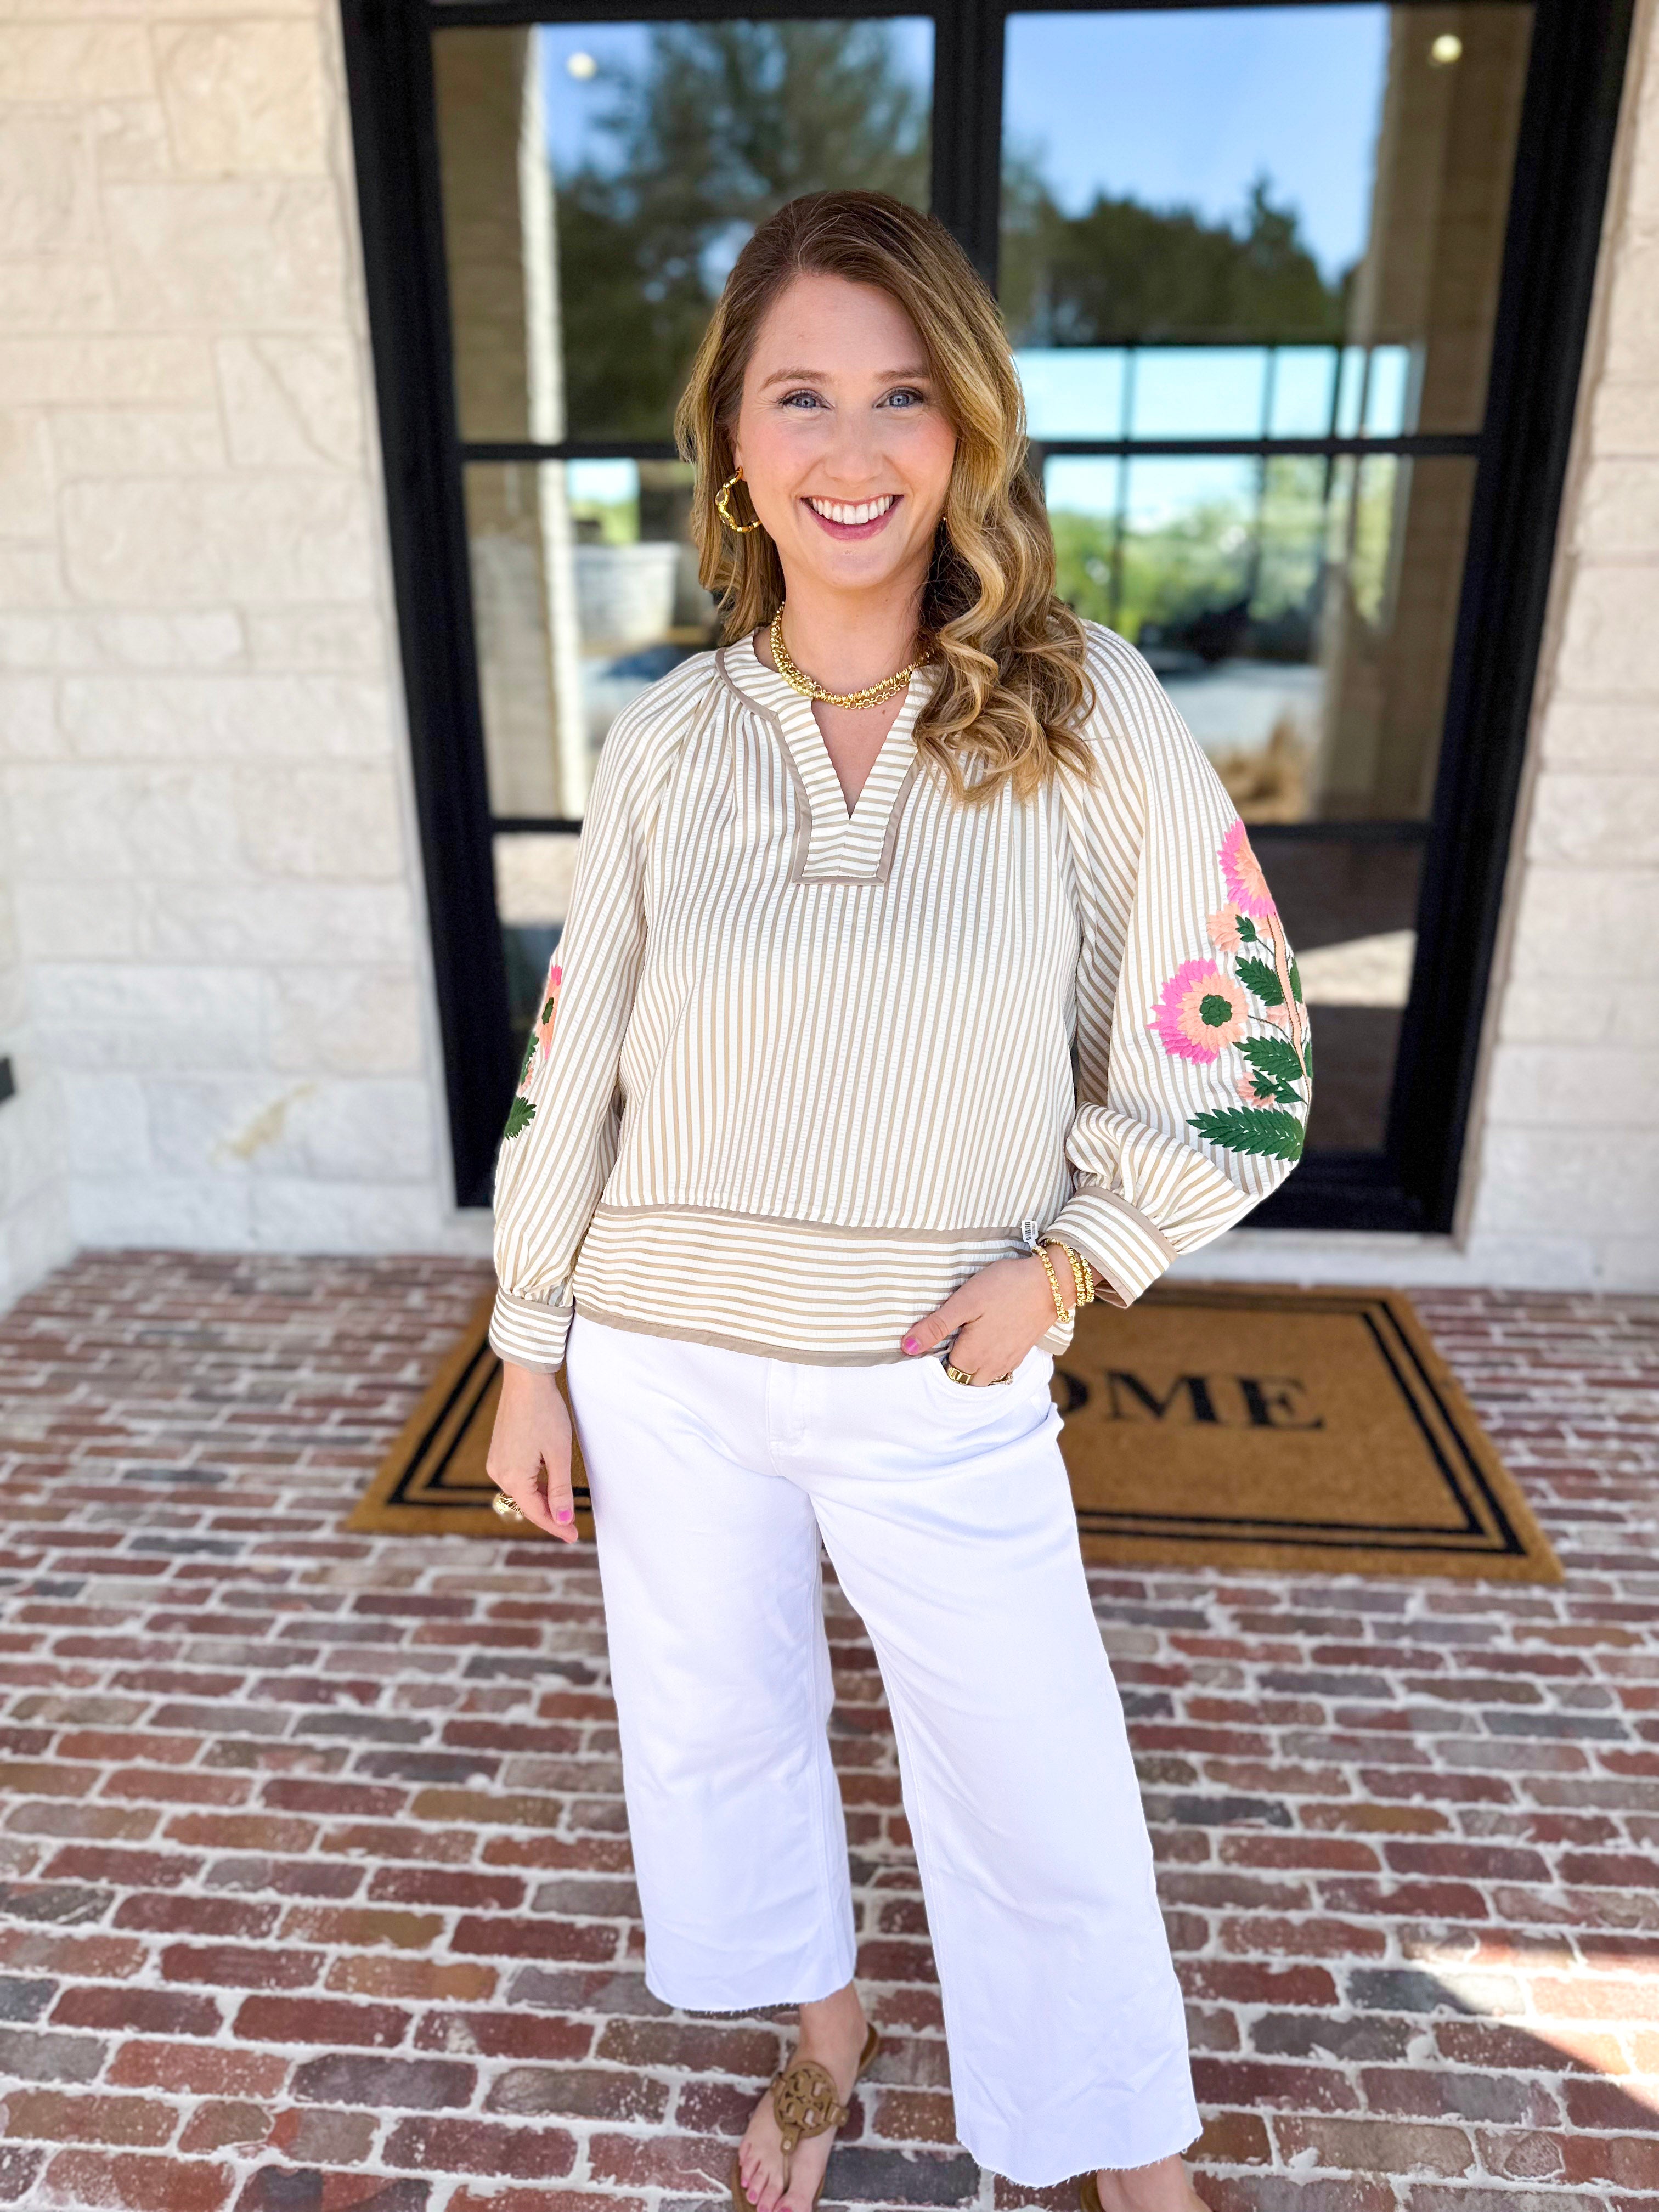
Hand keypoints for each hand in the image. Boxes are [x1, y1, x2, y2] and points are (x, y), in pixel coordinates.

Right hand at [486, 1361, 578, 1542]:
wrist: (525, 1380)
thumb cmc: (545, 1414)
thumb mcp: (559, 1454)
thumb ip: (560, 1490)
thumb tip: (563, 1520)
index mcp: (513, 1478)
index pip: (537, 1513)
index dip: (557, 1527)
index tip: (574, 1537)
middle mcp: (498, 1473)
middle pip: (527, 1505)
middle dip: (550, 1515)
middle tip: (573, 1526)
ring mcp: (496, 1462)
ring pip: (521, 1492)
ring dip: (542, 1500)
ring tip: (564, 1506)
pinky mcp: (498, 1451)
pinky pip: (516, 1478)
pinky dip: (533, 1485)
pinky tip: (549, 1484)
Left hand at [900, 1252, 1068, 1383]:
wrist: (1051, 1282)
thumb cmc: (1005, 1287)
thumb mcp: (964, 1302)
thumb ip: (935, 1327)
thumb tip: (907, 1348)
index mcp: (973, 1356)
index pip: (945, 1375)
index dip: (934, 1362)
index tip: (931, 1343)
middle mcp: (991, 1367)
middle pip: (963, 1381)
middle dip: (952, 1369)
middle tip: (945, 1343)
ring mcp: (1009, 1362)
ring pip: (982, 1379)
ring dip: (970, 1369)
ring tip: (963, 1343)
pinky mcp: (1021, 1353)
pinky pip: (999, 1370)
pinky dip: (987, 1364)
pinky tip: (985, 1344)